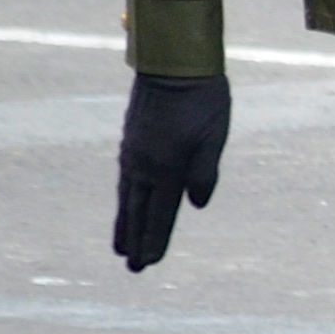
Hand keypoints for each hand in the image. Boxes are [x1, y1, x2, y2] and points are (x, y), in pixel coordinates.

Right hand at [112, 71, 228, 269]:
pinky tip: (125, 206)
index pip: (160, 214)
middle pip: (138, 212)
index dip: (155, 240)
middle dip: (136, 241)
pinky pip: (125, 181)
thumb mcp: (213, 137)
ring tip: (121, 246)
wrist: (173, 66)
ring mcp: (133, 155)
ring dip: (125, 224)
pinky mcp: (130, 142)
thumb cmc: (203, 100)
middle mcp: (144, 166)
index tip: (148, 263)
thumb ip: (204, 173)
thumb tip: (195, 205)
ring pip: (127, 198)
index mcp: (168, 168)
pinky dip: (124, 200)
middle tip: (132, 267)